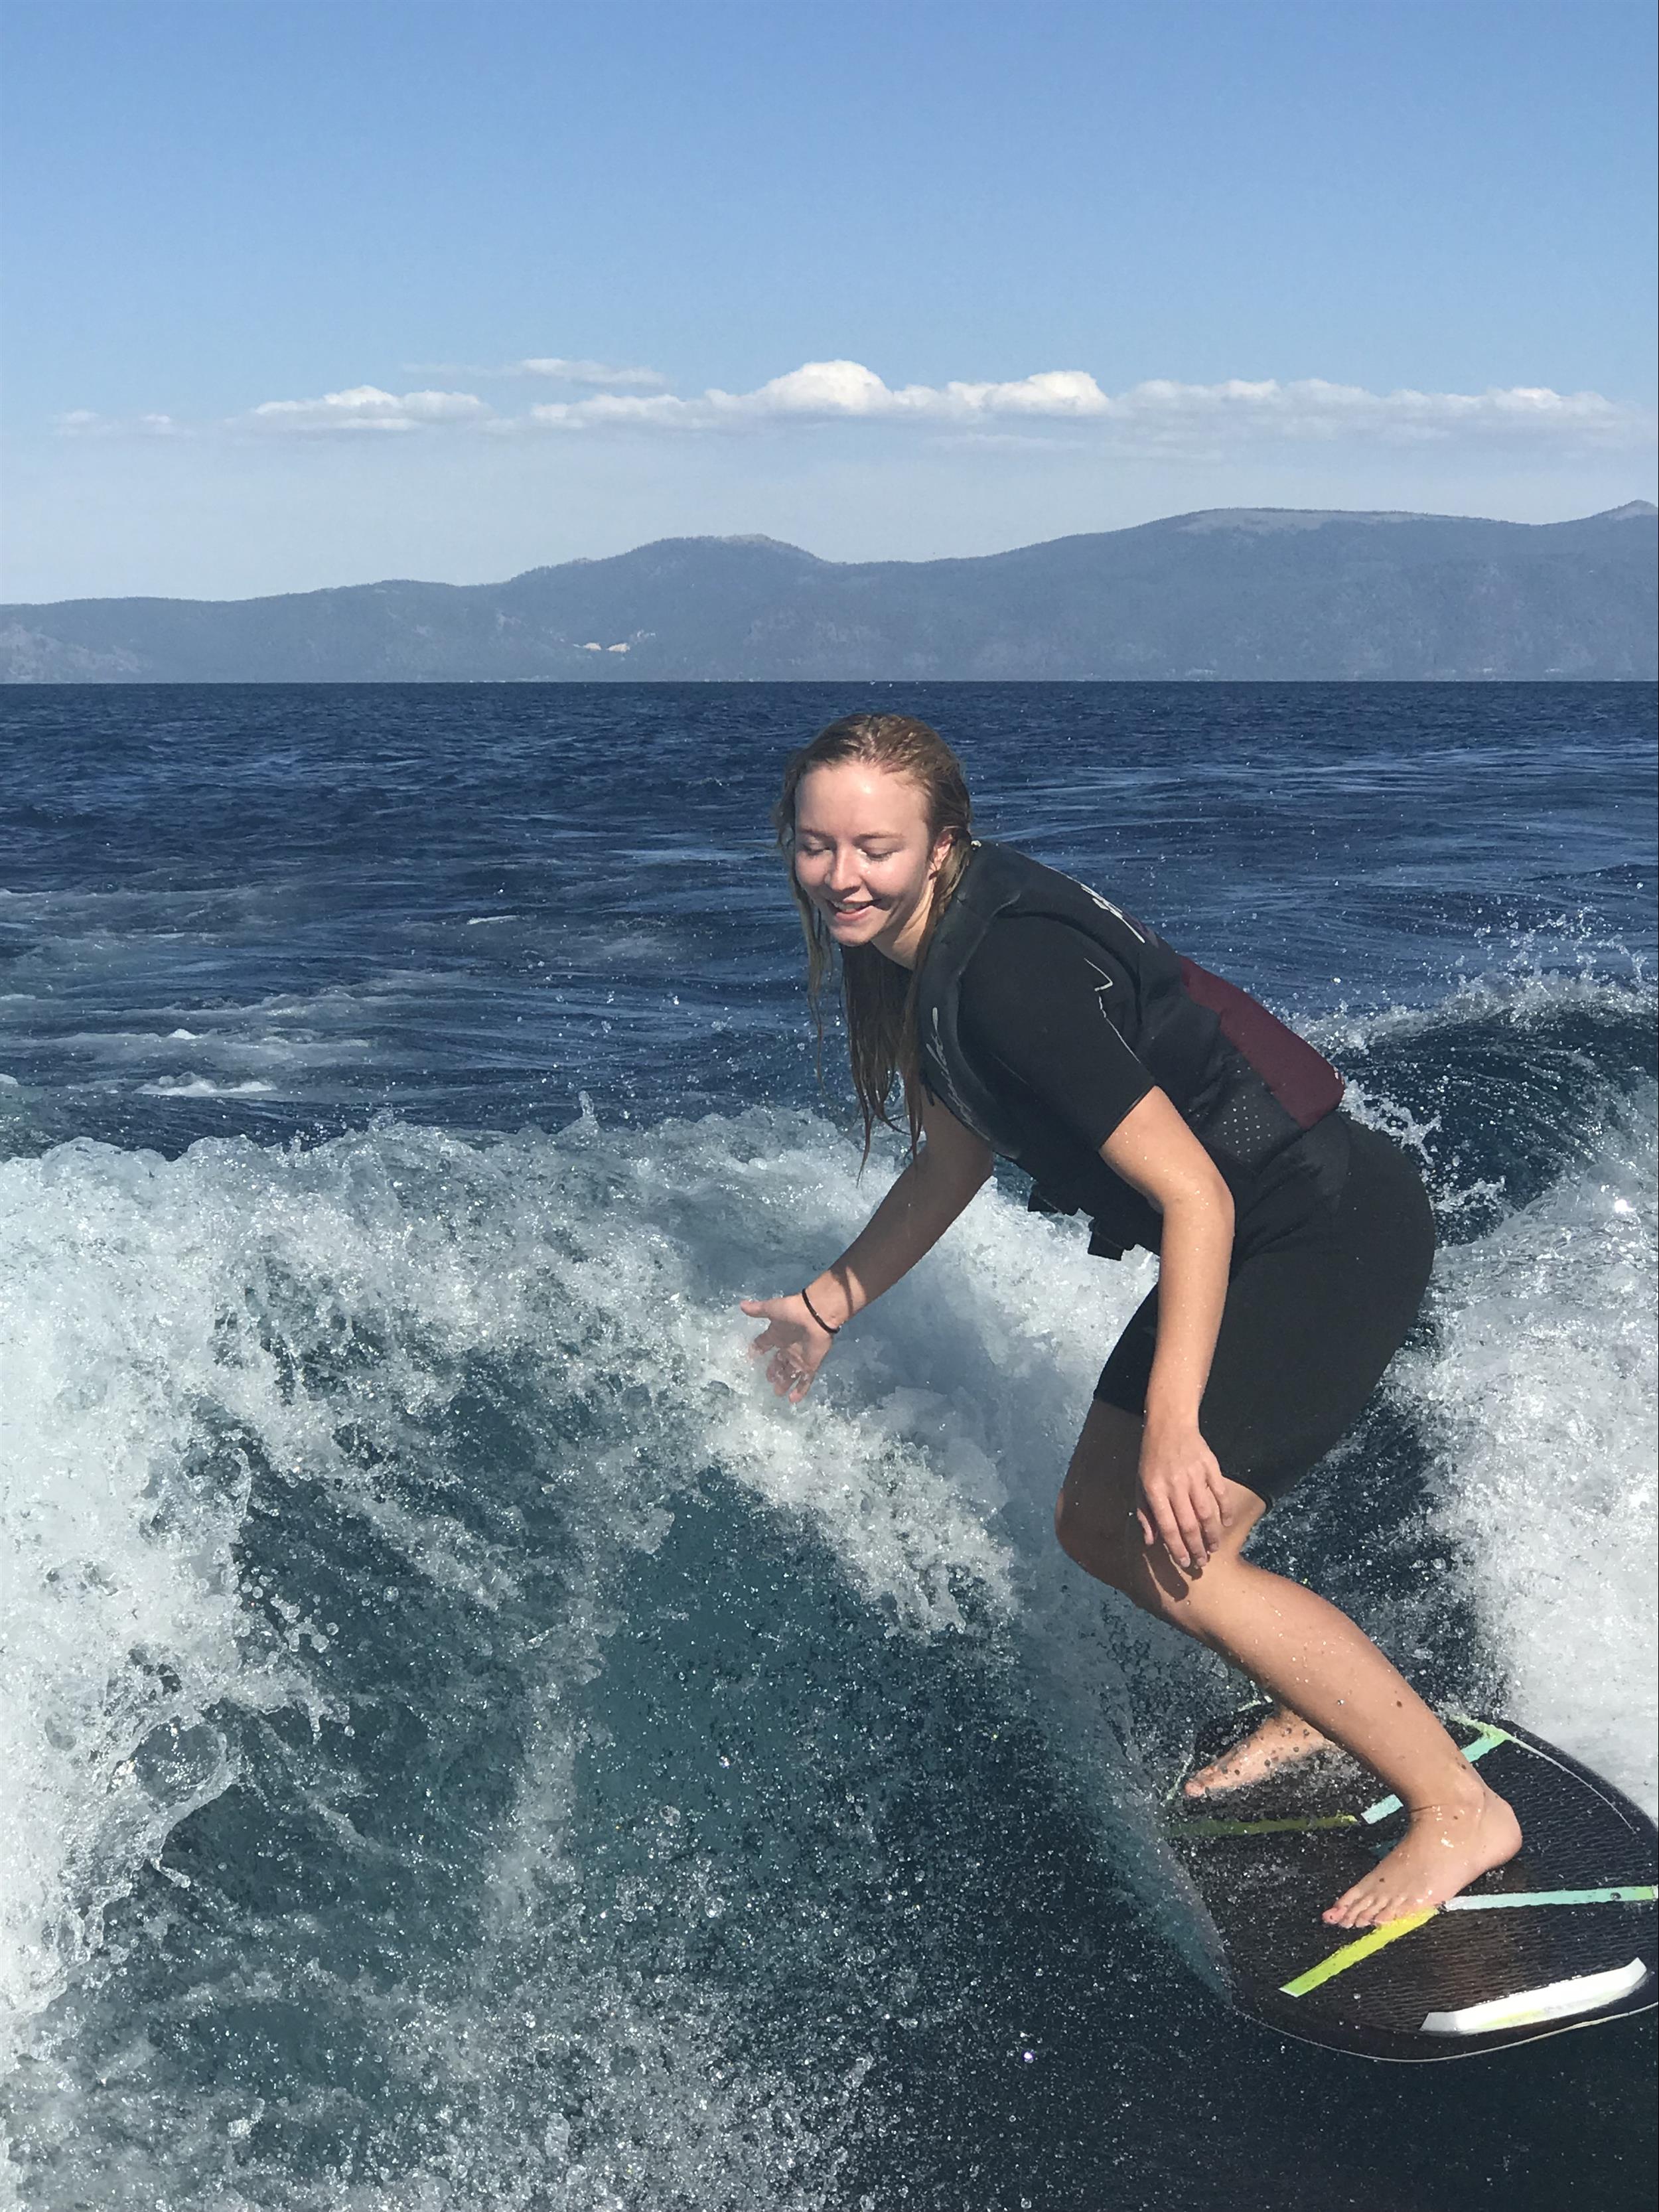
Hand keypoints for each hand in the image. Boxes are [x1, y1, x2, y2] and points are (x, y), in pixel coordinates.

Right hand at [739, 1294, 834, 1403]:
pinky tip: (792, 1400)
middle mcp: (788, 1347)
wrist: (816, 1315)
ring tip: (777, 1393)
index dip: (757, 1350)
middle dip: (774, 1371)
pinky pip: (804, 1380)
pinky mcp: (810, 1365)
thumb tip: (741, 1305)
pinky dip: (800, 1391)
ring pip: (790, 1373)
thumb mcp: (772, 1309)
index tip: (750, 1357)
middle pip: (779, 1362)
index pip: (765, 1344)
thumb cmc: (793, 1311)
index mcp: (777, 1334)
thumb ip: (757, 1310)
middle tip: (768, 1380)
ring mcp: (799, 1358)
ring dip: (784, 1383)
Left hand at [1136, 1415, 1231, 1572]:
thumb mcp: (1140, 1484)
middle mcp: (1175, 1485)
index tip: (1184, 1562)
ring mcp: (1194, 1475)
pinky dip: (1225, 1511)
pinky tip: (1226, 1524)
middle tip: (1202, 1563)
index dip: (1177, 1548)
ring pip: (1206, 1513)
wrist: (1169, 1425)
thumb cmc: (1152, 1459)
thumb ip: (1145, 1514)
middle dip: (1196, 1548)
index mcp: (1155, 1490)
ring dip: (1212, 1535)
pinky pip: (1221, 1493)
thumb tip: (1151, 1541)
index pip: (1168, 1527)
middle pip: (1189, 1524)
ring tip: (1214, 1548)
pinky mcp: (1210, 1466)